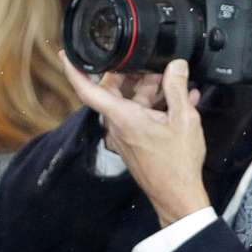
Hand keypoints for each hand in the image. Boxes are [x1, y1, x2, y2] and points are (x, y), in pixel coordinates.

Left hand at [61, 55, 209, 226]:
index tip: (67, 55)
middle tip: (153, 64)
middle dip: (131, 74)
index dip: (74, 70)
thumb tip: (176, 66)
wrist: (177, 196)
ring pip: (129, 103)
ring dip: (148, 90)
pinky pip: (137, 117)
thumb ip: (177, 88)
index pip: (87, 90)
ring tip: (174, 84)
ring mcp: (124, 136)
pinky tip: (177, 101)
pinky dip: (153, 107)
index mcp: (122, 118)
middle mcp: (117, 126)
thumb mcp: (184, 119)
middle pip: (113, 91)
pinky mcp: (132, 144)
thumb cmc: (177, 164)